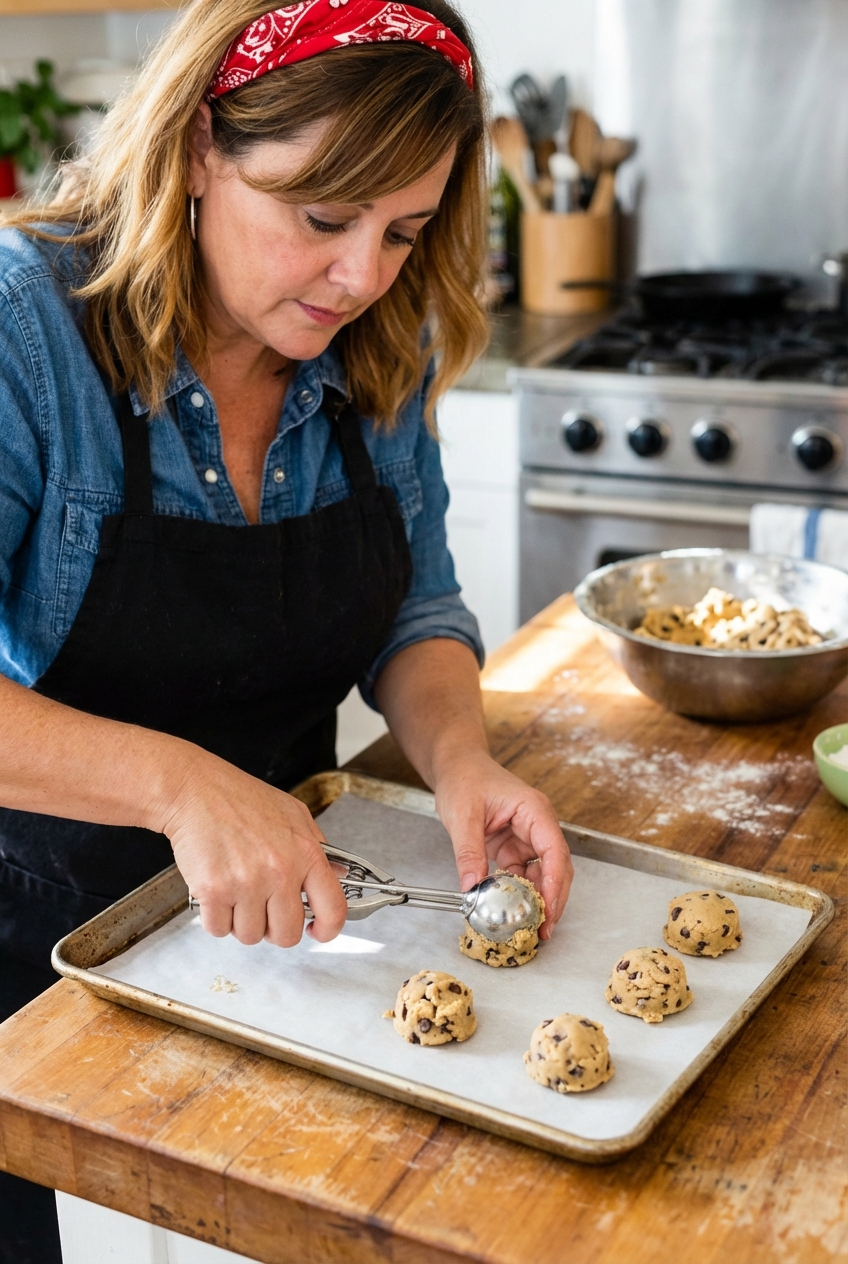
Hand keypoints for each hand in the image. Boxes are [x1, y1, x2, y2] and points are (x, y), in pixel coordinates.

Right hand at [160, 750, 347, 946]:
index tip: (316, 931)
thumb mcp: (294, 815)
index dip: (326, 930)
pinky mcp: (213, 891)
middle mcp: (280, 872)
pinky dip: (215, 918)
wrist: (196, 791)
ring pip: (250, 936)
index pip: (333, 909)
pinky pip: (218, 929)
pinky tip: (216, 893)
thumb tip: (337, 875)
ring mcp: (246, 883)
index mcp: (306, 854)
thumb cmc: (242, 800)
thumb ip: (317, 848)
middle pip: (287, 935)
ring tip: (236, 893)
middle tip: (263, 909)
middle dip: (274, 929)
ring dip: (241, 922)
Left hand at [432, 747, 572, 939]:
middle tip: (544, 929)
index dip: (554, 883)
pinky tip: (512, 909)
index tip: (548, 908)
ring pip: (542, 874)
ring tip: (530, 926)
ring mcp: (527, 837)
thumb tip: (473, 888)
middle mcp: (537, 825)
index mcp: (533, 810)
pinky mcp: (514, 847)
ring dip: (537, 900)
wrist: (456, 766)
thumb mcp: (462, 816)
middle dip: (553, 899)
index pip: (554, 850)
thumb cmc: (464, 778)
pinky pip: (523, 874)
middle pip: (556, 867)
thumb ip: (469, 853)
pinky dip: (519, 892)